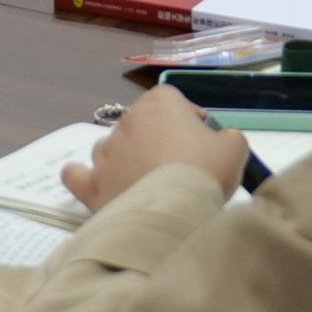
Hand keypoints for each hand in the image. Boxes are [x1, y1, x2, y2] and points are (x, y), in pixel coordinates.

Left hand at [63, 85, 247, 211]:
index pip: (173, 101)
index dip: (188, 120)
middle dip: (157, 141)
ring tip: (145, 184)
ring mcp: (105, 152)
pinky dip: (82, 177)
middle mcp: (127, 120)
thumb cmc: (205, 171)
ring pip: (111, 148)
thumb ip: (226, 137)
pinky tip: (94, 183)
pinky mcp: (91, 184)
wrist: (175, 210)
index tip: (202, 142)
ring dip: (124, 160)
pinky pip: (76, 175)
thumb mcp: (235, 147)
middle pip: (142, 125)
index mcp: (159, 102)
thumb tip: (218, 143)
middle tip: (179, 169)